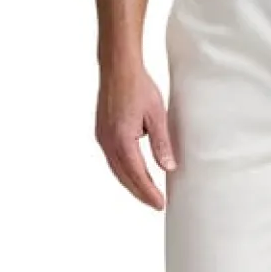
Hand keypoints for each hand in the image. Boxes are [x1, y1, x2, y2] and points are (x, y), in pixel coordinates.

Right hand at [96, 63, 174, 209]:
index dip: (149, 192)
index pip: (137, 174)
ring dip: (131, 183)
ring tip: (147, 193)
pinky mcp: (102, 132)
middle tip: (156, 204)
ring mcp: (102, 137)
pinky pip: (112, 159)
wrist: (118, 68)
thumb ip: (162, 143)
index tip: (160, 204)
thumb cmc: (138, 87)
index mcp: (122, 140)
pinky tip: (134, 173)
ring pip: (117, 169)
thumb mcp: (157, 115)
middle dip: (140, 192)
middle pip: (124, 176)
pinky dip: (124, 171)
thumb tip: (168, 167)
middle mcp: (108, 142)